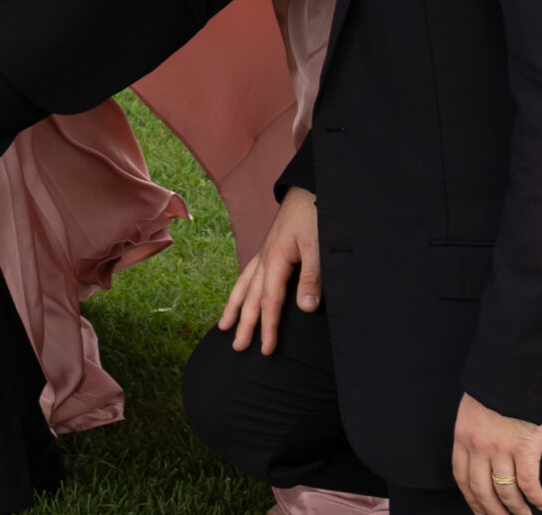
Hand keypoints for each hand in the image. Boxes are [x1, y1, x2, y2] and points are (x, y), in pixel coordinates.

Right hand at [219, 184, 320, 354]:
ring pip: (244, 285)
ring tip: (223, 326)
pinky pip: (249, 274)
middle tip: (236, 348)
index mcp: (275, 260)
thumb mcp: (318, 248)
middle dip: (243, 324)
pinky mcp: (269, 249)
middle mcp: (264, 258)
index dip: (268, 328)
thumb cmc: (315, 216)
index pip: (269, 302)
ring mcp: (264, 253)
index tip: (266, 350)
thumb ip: (311, 278)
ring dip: (234, 307)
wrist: (309, 189)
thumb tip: (304, 308)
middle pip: (250, 297)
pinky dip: (240, 289)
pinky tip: (239, 295)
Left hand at [452, 392, 541, 514]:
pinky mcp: (524, 448)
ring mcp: (501, 449)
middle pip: (481, 490)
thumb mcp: (471, 412)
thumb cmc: (493, 391)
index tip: (480, 513)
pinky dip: (535, 497)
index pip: (462, 478)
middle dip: (493, 512)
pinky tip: (541, 503)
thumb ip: (473, 436)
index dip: (472, 500)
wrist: (512, 373)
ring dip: (516, 510)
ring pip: (505, 491)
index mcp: (462, 438)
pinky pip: (528, 482)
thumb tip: (479, 460)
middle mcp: (478, 447)